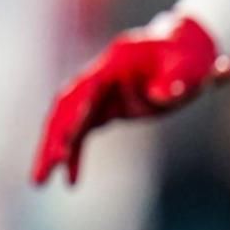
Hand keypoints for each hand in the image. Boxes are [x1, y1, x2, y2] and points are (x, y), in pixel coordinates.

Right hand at [32, 15, 229, 184]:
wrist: (187, 48)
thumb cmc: (190, 57)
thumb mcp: (191, 67)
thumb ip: (176, 81)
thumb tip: (160, 97)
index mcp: (116, 61)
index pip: (87, 87)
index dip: (76, 111)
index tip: (67, 139)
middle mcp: (100, 76)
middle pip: (67, 106)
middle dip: (53, 136)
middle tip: (44, 166)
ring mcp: (101, 93)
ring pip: (68, 121)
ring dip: (53, 148)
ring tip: (38, 180)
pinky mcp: (107, 108)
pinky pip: (83, 133)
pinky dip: (76, 154)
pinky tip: (71, 181)